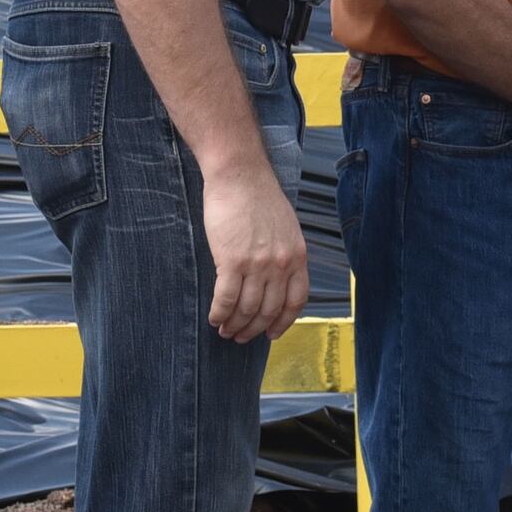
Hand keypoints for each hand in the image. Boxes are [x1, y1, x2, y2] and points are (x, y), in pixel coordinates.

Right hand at [200, 152, 309, 343]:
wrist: (239, 174)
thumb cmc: (258, 196)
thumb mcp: (286, 227)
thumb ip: (285, 254)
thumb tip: (276, 280)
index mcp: (297, 256)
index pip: (296, 302)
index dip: (282, 323)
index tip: (271, 333)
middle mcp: (281, 264)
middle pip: (269, 310)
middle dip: (254, 330)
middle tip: (241, 337)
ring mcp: (257, 264)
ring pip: (247, 309)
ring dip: (235, 325)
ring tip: (225, 330)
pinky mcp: (232, 260)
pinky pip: (226, 298)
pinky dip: (219, 313)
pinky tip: (214, 317)